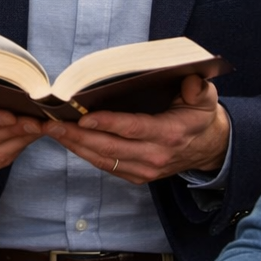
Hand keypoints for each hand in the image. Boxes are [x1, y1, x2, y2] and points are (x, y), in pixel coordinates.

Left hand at [45, 75, 228, 181]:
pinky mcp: (137, 176)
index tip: (82, 116)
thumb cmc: (200, 116)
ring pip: (103, 159)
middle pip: (109, 147)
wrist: (208, 147)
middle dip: (77, 135)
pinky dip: (84, 153)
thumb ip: (199, 89)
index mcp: (170, 134)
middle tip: (51, 123)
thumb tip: (190, 83)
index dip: (106, 123)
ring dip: (75, 145)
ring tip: (51, 130)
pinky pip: (106, 166)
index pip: (132, 128)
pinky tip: (68, 140)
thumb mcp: (206, 98)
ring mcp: (145, 170)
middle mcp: (155, 156)